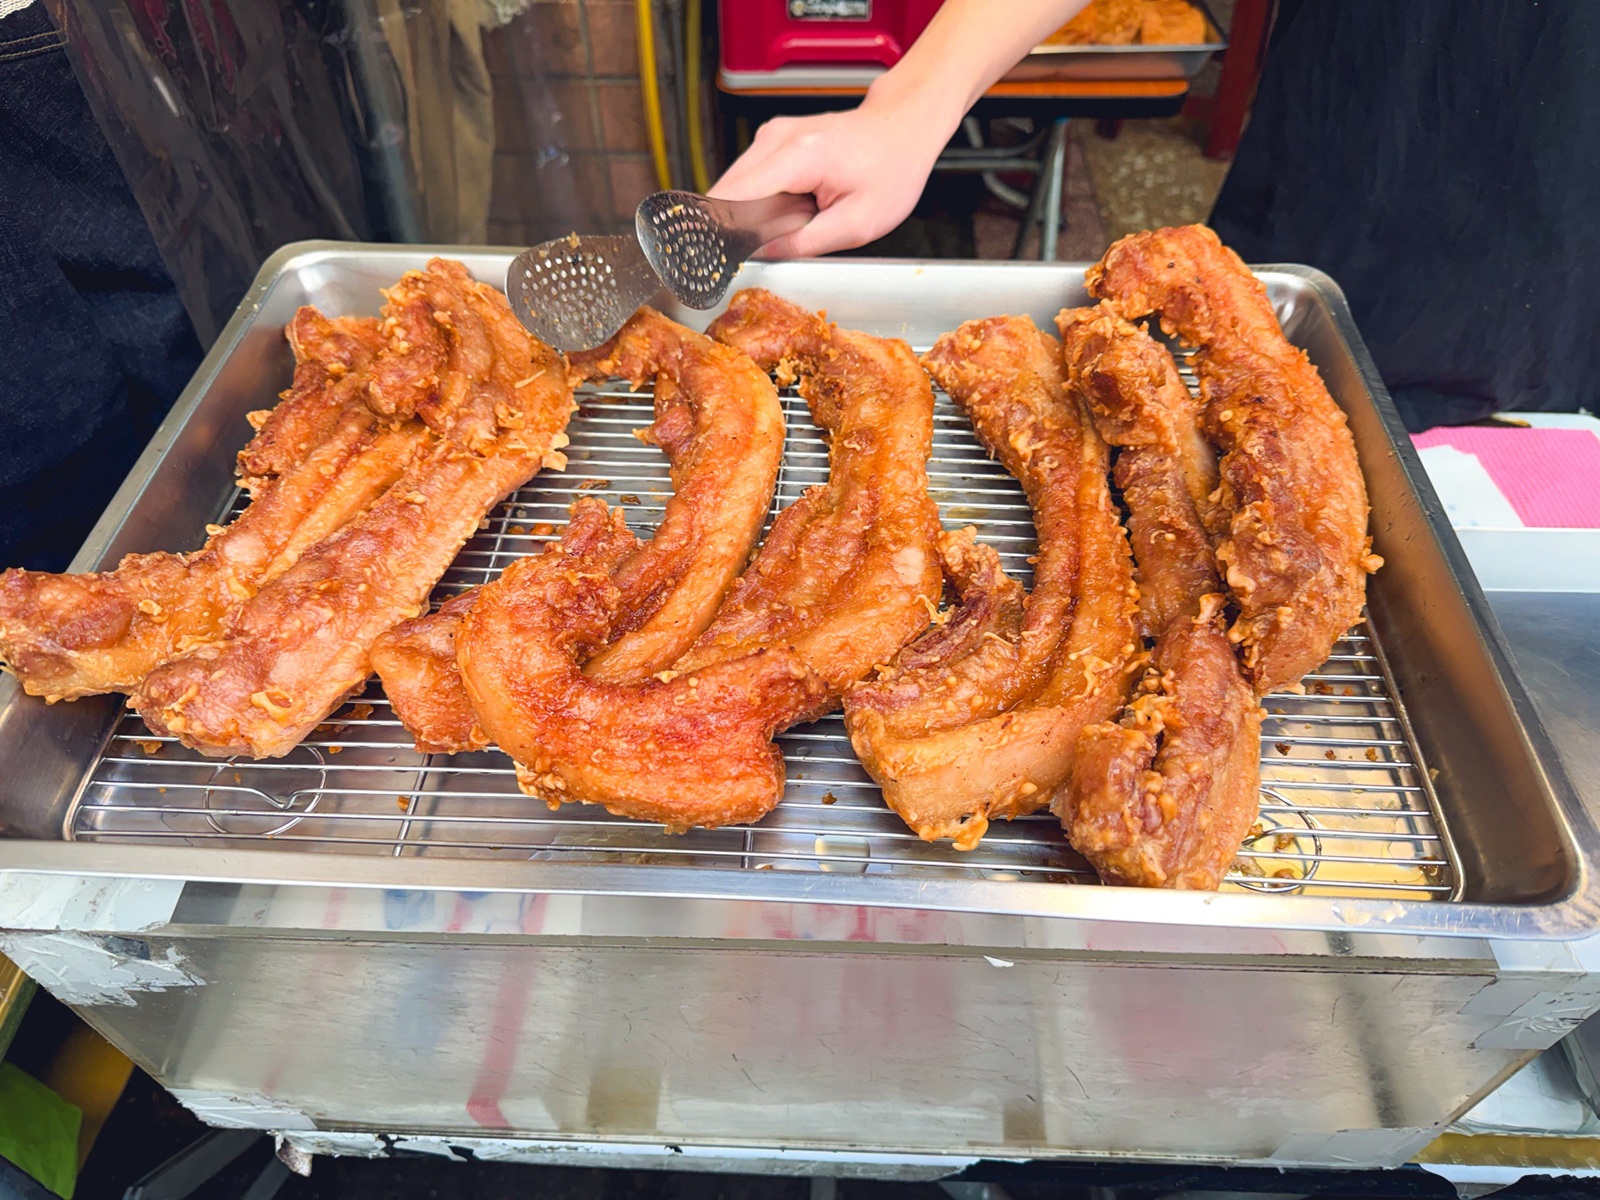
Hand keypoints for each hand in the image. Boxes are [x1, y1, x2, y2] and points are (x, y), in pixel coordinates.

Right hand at [708, 80, 962, 258]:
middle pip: (725, 192)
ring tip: (787, 220)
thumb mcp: (857, 225)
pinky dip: (758, 200)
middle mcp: (778, 138)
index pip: (733, 198)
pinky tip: (787, 206)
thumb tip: (761, 255)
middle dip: (734, 226)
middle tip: (763, 245)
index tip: (720, 257)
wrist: (903, 128)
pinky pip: (748, 178)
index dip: (721, 230)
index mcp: (799, 157)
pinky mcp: (772, 139)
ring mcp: (772, 135)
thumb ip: (804, 243)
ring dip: (748, 214)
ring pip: (733, 186)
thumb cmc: (891, 170)